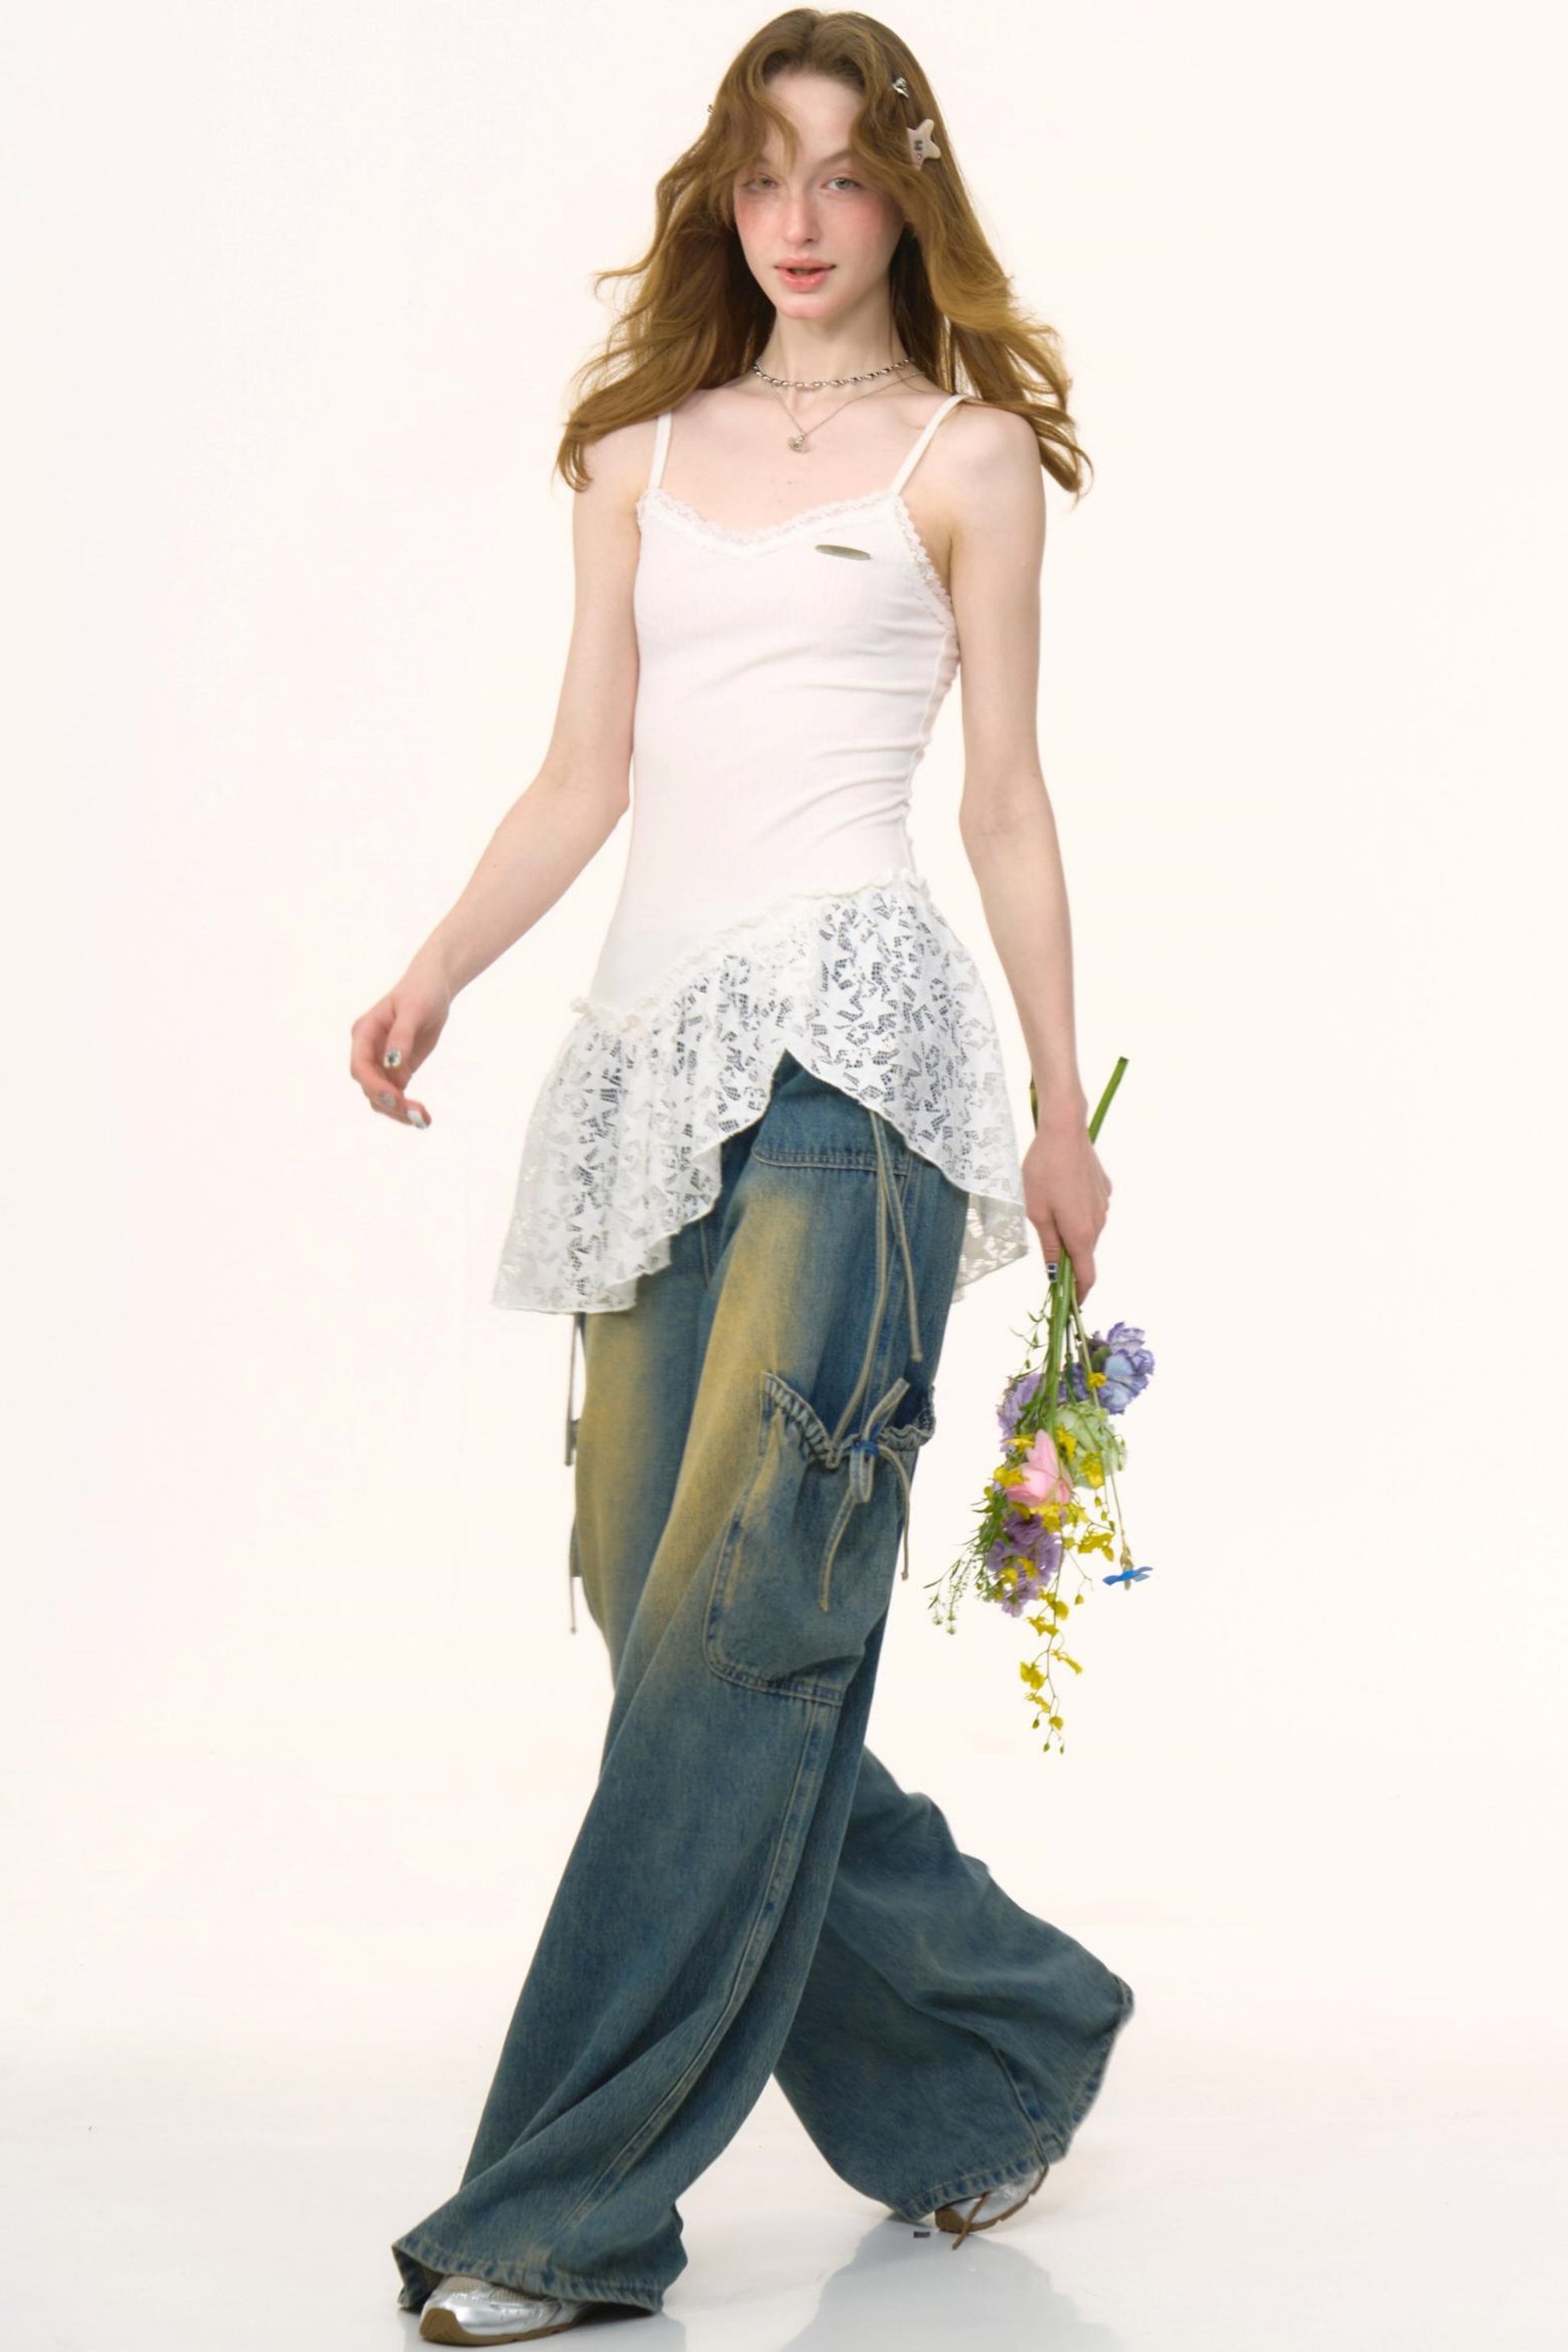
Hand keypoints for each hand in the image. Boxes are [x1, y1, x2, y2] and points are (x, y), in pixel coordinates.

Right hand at [349, 965, 449, 1127]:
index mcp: (365, 1032)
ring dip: (398, 1111)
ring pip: (380, 1096)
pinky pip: (395, 1094)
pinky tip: (423, 1117)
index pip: (360, 1066)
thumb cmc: (422, 992)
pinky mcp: (396, 1069)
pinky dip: (406, 1107)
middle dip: (390, 1103)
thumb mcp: (414, 1010)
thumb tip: (392, 1063)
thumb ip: (401, 1036)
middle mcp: (368, 1050)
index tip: (397, 1097)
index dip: (374, 1085)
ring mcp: (381, 1062)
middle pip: (369, 1086)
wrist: (434, 987)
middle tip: (417, 1116)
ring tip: (424, 1121)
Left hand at [1021, 1113, 1111, 1300]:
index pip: (1086, 1276)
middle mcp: (1099, 1224)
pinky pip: (1090, 1211)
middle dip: (1067, 1260)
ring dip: (1070, 1232)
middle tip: (1045, 1254)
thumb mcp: (1036, 1212)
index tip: (1070, 1304)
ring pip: (1086, 1231)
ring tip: (1047, 1210)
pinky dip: (1077, 1212)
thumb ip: (1048, 1245)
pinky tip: (1061, 1193)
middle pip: (1084, 1253)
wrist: (1064, 1131)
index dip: (1079, 1294)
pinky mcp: (1104, 1190)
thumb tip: (1053, 1274)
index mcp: (1081, 1234)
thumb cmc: (1043, 1171)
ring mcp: (1104, 1206)